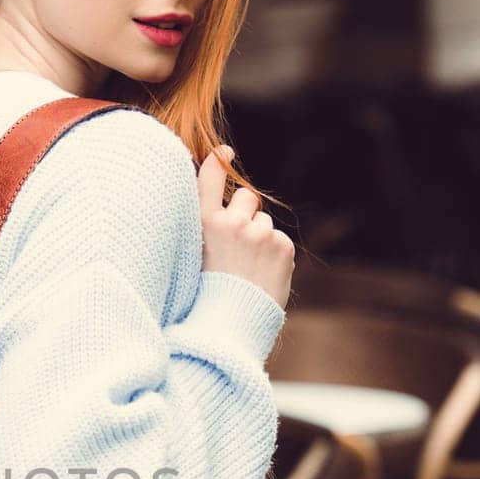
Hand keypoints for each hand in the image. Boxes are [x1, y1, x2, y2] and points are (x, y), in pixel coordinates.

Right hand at [197, 145, 293, 310]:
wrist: (231, 326)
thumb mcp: (197, 255)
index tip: (225, 152)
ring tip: (248, 268)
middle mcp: (232, 223)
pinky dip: (274, 255)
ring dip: (260, 237)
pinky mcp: (282, 245)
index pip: (210, 179)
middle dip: (246, 212)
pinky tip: (262, 274)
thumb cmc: (208, 294)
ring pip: (264, 221)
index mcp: (204, 224)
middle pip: (247, 197)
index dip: (218, 161)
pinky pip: (279, 240)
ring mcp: (259, 233)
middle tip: (238, 243)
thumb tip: (235, 202)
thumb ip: (212, 227)